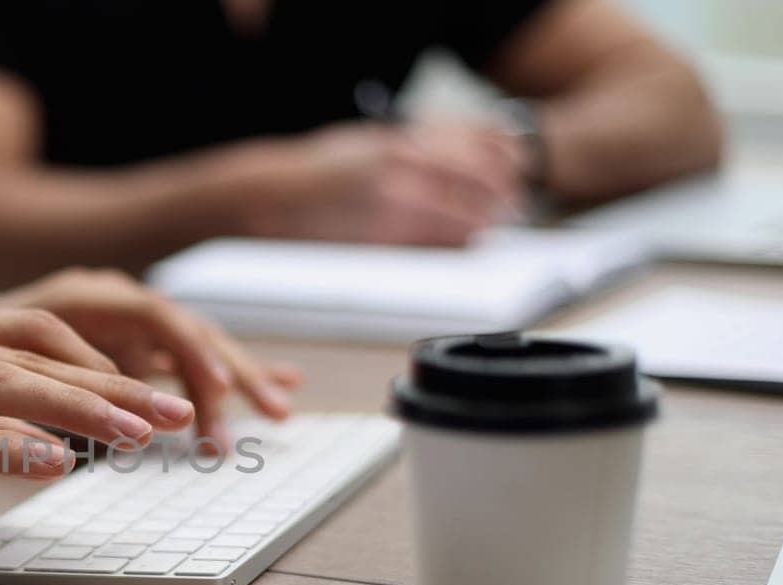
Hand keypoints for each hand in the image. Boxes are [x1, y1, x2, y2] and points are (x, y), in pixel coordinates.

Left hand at [0, 268, 302, 448]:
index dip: (189, 352)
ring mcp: (129, 326)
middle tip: (265, 410)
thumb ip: (43, 382)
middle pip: (187, 330)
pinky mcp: (135, 350)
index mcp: (85, 297)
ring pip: (196, 348)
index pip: (154, 316)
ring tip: (281, 408)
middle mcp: (116, 303)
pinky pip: (190, 362)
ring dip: (241, 376)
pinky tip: (282, 385)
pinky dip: (230, 375)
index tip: (213, 392)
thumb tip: (88, 414)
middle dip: (230, 371)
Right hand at [0, 307, 196, 552]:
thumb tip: (50, 434)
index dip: (104, 361)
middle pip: (30, 351)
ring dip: (76, 410)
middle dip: (111, 383)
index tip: (161, 394)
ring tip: (137, 436)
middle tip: (175, 412)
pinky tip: (53, 464)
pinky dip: (5, 447)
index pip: (34, 332)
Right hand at [228, 120, 526, 245]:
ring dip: (480, 226)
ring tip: (487, 231)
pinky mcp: (382, 238)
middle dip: (498, 199)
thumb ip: (408, 145)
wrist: (270, 198)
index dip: (502, 165)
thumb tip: (450, 153)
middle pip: (478, 185)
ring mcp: (394, 203)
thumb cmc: (313, 172)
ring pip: (463, 219)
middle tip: (509, 209)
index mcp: (401, 140)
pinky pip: (434, 245)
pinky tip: (459, 245)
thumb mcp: (365, 142)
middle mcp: (403, 167)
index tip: (512, 175)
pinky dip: (453, 245)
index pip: (475, 149)